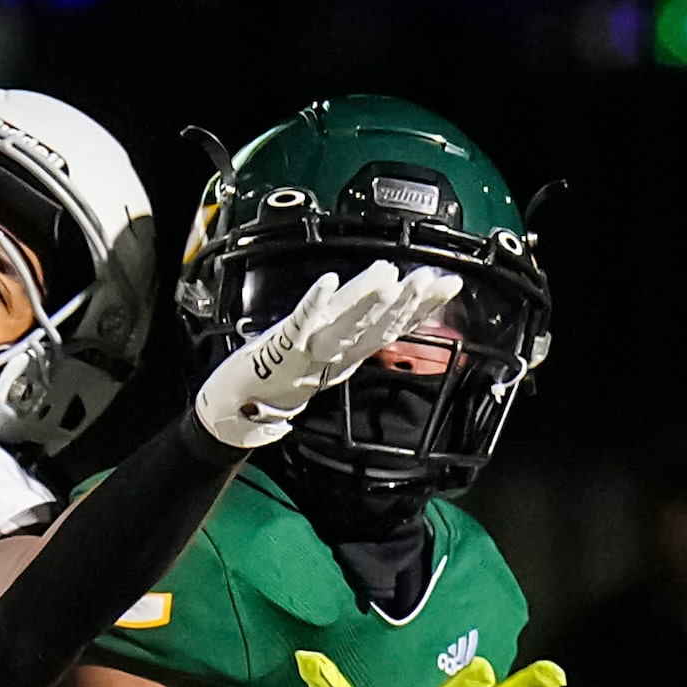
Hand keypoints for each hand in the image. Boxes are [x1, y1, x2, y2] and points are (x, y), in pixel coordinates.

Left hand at [193, 259, 461, 449]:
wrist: (237, 410)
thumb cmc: (280, 376)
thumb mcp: (325, 356)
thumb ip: (352, 333)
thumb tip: (383, 292)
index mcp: (347, 356)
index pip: (391, 329)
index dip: (421, 309)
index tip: (449, 284)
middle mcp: (334, 356)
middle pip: (375, 330)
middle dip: (406, 304)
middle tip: (430, 279)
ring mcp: (308, 353)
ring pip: (344, 328)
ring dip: (366, 303)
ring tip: (388, 277)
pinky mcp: (280, 348)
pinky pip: (299, 323)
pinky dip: (315, 303)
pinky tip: (328, 281)